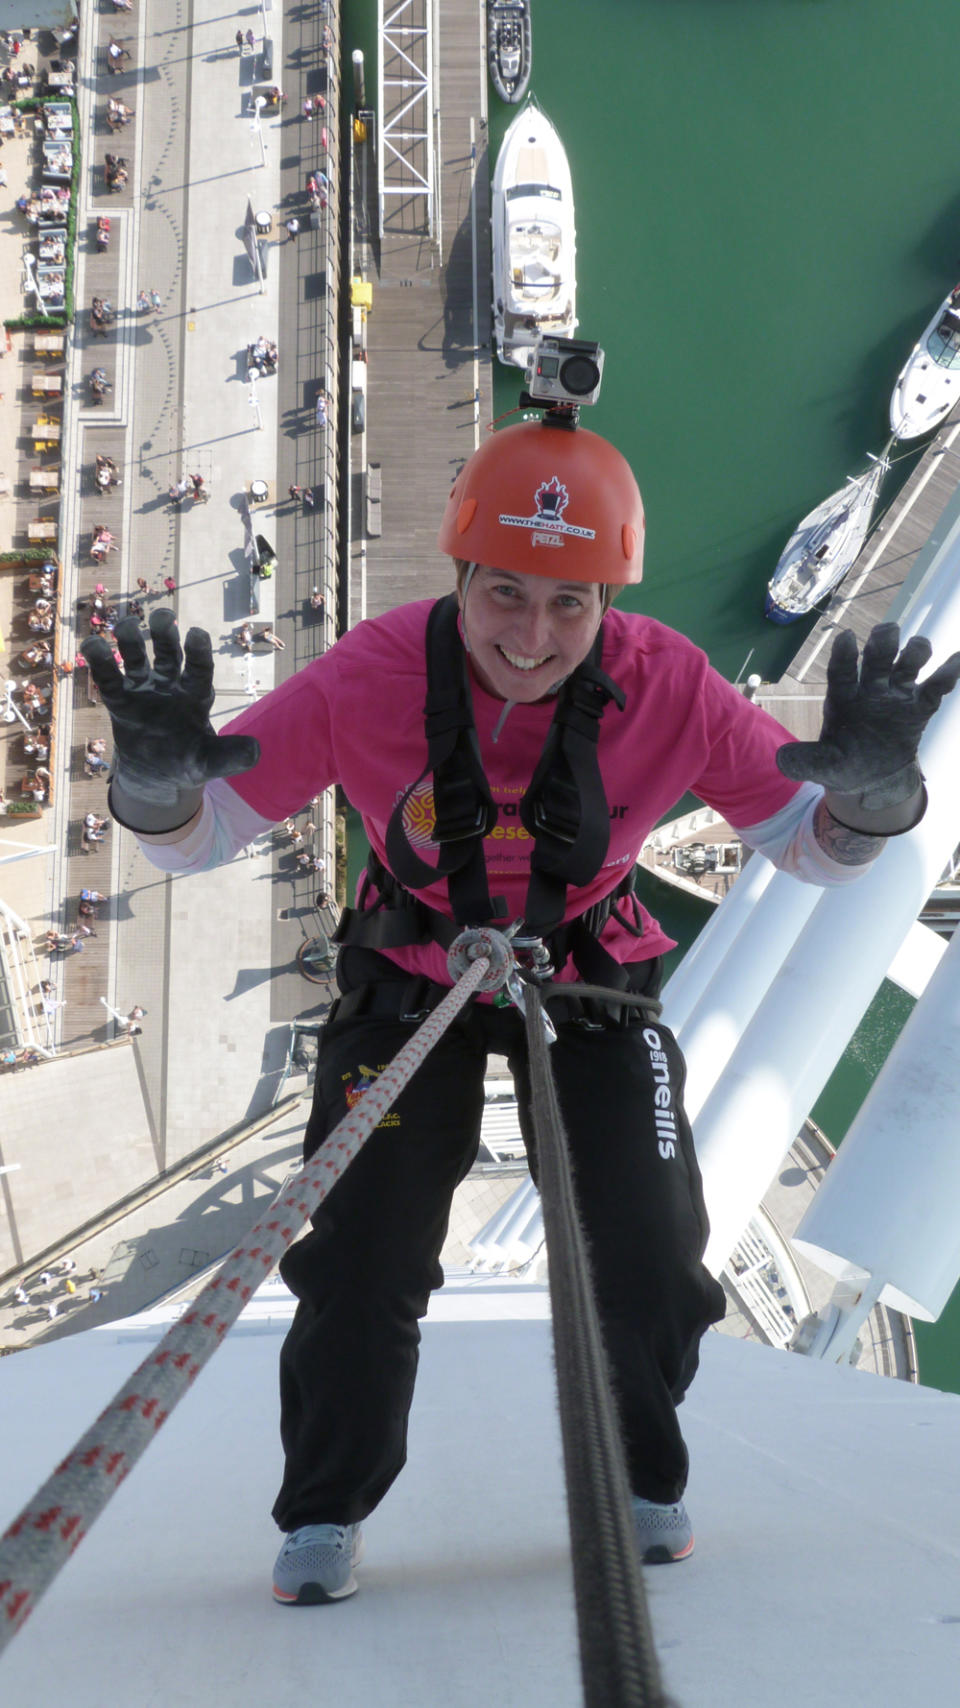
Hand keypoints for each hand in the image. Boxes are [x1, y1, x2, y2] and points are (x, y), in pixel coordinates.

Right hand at [81, 609, 259, 828]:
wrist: (159, 775)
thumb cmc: (189, 762)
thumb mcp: (211, 762)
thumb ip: (231, 756)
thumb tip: (257, 751)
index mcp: (196, 695)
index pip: (200, 669)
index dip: (198, 652)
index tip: (195, 633)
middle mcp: (171, 686)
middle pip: (169, 655)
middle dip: (165, 636)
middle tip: (161, 616)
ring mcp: (145, 690)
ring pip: (137, 660)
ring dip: (131, 641)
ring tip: (125, 626)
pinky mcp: (121, 700)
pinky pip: (109, 679)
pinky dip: (101, 662)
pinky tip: (92, 644)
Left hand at [776, 623, 959, 809]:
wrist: (871, 778)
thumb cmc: (842, 764)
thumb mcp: (823, 766)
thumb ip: (806, 761)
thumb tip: (781, 761)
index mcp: (842, 697)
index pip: (841, 672)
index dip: (844, 655)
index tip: (846, 637)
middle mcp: (869, 689)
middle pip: (876, 659)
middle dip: (882, 644)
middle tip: (888, 631)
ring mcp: (895, 695)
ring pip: (906, 665)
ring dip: (914, 653)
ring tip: (918, 647)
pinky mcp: (918, 708)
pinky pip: (934, 688)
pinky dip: (946, 674)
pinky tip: (956, 661)